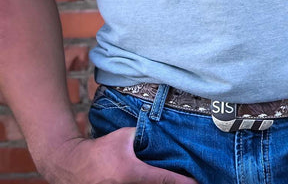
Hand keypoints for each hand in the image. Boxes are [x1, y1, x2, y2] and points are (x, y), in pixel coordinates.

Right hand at [41, 127, 198, 183]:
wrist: (73, 165)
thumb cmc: (100, 149)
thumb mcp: (123, 136)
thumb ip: (143, 136)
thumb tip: (162, 132)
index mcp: (132, 173)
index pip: (163, 180)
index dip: (183, 183)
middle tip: (190, 183)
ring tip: (173, 182)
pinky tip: (158, 183)